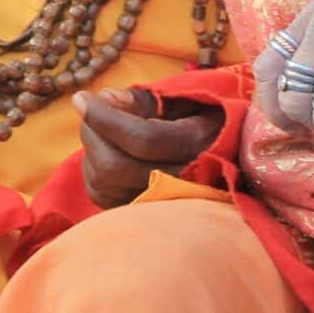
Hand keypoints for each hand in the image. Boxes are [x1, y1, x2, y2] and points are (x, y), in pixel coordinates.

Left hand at [75, 87, 224, 208]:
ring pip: (106, 186)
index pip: (142, 138)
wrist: (231, 156)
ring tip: (100, 130)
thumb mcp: (185, 98)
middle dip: (92, 133)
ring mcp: (166, 204)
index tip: (81, 98)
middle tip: (90, 110)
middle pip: (116, 166)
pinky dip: (93, 172)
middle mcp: (183, 180)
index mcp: (198, 142)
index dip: (104, 117)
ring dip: (90, 151)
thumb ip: (144, 100)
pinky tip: (104, 152)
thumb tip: (102, 99)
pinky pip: (105, 199)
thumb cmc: (205, 118)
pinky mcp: (148, 214)